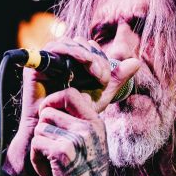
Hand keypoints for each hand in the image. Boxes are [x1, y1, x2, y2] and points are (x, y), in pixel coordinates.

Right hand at [3, 37, 137, 175]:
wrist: (55, 132)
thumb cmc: (75, 117)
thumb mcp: (101, 96)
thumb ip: (117, 79)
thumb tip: (137, 61)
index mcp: (75, 65)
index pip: (90, 49)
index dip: (101, 58)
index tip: (106, 79)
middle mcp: (61, 61)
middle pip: (81, 43)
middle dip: (96, 57)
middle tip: (102, 77)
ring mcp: (49, 62)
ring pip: (70, 43)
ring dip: (87, 54)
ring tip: (95, 72)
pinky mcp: (37, 65)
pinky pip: (55, 48)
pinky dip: (72, 51)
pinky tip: (84, 62)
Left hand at [29, 87, 137, 175]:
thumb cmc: (89, 174)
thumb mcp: (93, 143)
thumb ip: (80, 123)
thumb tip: (58, 103)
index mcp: (95, 122)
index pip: (69, 94)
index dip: (53, 100)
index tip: (48, 115)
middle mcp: (87, 127)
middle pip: (48, 112)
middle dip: (42, 130)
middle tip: (49, 149)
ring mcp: (75, 138)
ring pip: (39, 129)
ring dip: (39, 148)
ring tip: (51, 163)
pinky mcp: (62, 152)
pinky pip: (36, 144)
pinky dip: (36, 160)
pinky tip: (48, 172)